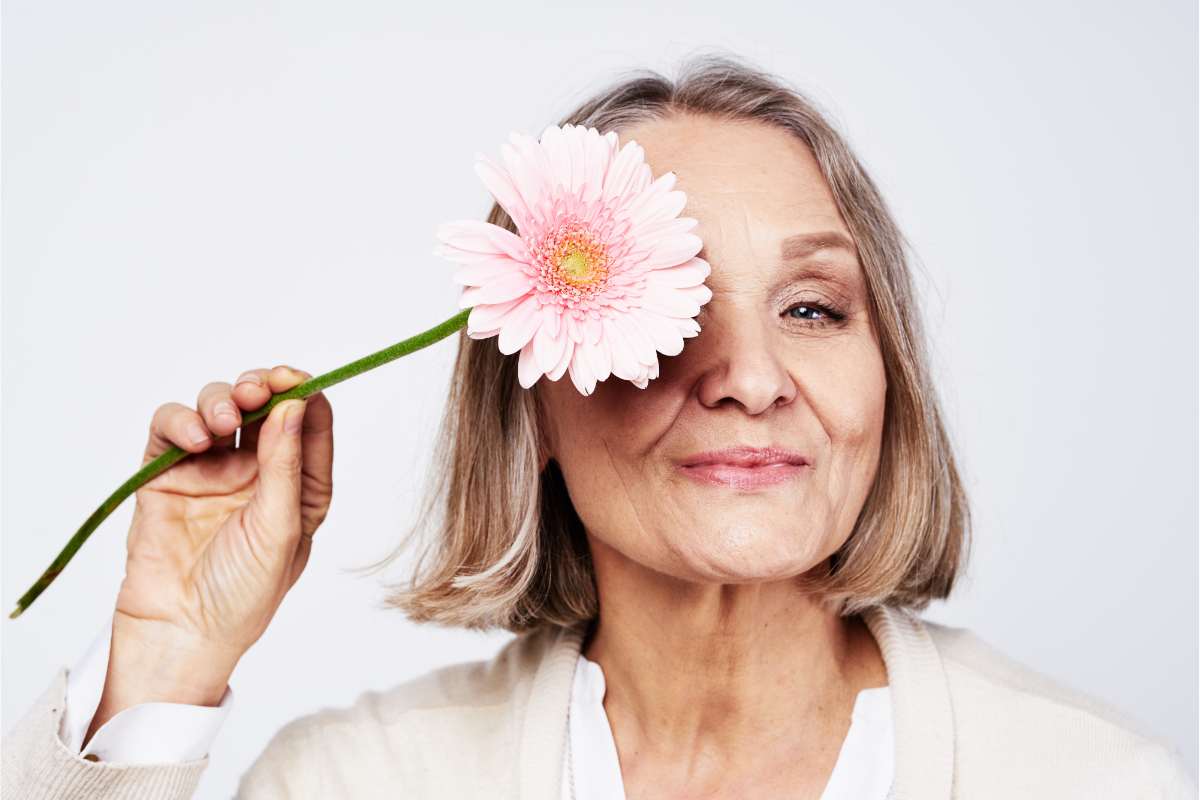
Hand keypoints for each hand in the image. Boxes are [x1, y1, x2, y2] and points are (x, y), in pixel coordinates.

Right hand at [85, 365, 333, 743]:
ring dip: (221, 400)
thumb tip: (296, 405)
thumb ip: (286, 466)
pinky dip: (180, 420)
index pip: (309, 423)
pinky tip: (194, 439)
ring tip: (223, 424)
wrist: (180, 633)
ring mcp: (210, 470)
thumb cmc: (243, 595)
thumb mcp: (280, 530)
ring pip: (217, 407)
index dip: (303, 393)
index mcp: (299, 485)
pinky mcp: (167, 474)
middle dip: (261, 387)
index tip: (296, 379)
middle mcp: (258, 471)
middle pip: (262, 404)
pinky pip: (171, 428)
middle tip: (256, 390)